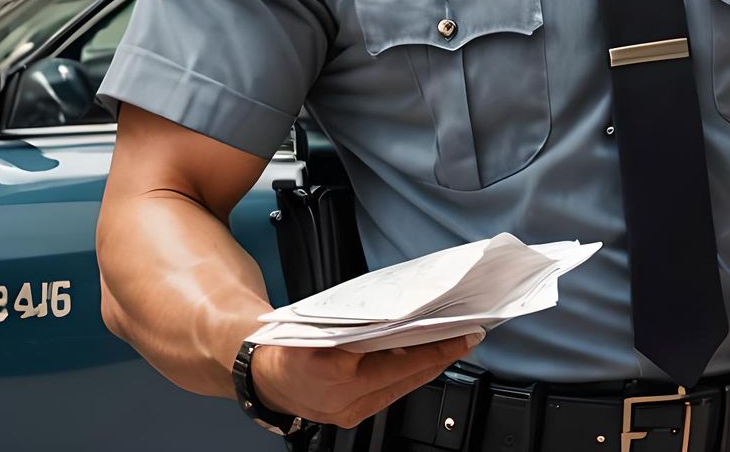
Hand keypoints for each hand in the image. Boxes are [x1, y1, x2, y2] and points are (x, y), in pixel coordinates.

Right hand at [251, 331, 481, 428]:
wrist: (263, 375)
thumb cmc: (289, 341)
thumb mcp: (323, 320)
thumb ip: (361, 321)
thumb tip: (404, 310)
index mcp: (335, 370)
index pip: (401, 359)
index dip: (437, 347)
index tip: (464, 335)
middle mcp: (344, 399)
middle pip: (407, 377)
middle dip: (440, 356)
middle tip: (467, 336)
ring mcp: (348, 414)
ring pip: (401, 388)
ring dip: (426, 366)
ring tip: (449, 344)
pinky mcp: (350, 419)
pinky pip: (388, 395)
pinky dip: (406, 376)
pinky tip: (418, 360)